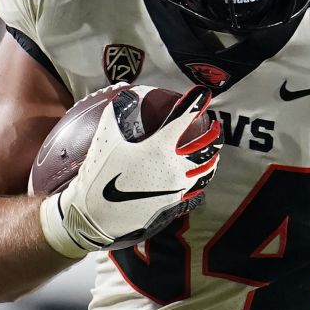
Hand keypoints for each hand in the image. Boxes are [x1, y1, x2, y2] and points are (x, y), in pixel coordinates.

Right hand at [39, 85, 221, 256]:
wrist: (95, 215)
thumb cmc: (99, 175)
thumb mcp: (104, 139)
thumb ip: (116, 113)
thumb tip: (125, 96)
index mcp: (159, 148)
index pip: (184, 120)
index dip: (196, 103)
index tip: (203, 94)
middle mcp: (174, 168)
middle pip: (206, 148)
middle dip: (214, 134)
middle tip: (214, 126)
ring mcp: (177, 188)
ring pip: (206, 171)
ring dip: (213, 157)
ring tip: (214, 151)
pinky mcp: (173, 204)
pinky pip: (196, 190)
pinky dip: (201, 179)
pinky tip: (199, 177)